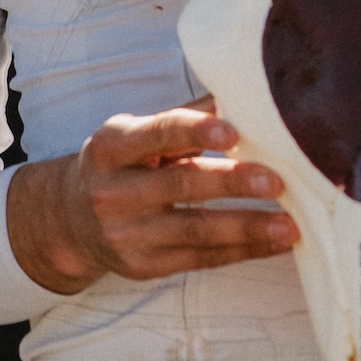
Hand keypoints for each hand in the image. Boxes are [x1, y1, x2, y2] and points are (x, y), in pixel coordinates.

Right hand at [7, 99, 294, 295]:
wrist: (70, 221)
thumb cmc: (119, 166)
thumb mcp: (134, 135)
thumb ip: (182, 120)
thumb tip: (241, 94)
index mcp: (110, 148)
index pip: (155, 135)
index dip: (194, 131)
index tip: (233, 131)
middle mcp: (112, 193)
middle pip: (180, 184)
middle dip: (232, 182)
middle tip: (276, 180)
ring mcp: (126, 235)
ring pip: (195, 229)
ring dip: (248, 226)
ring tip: (289, 223)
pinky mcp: (143, 267)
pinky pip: (201, 258)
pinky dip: (243, 250)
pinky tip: (275, 242)